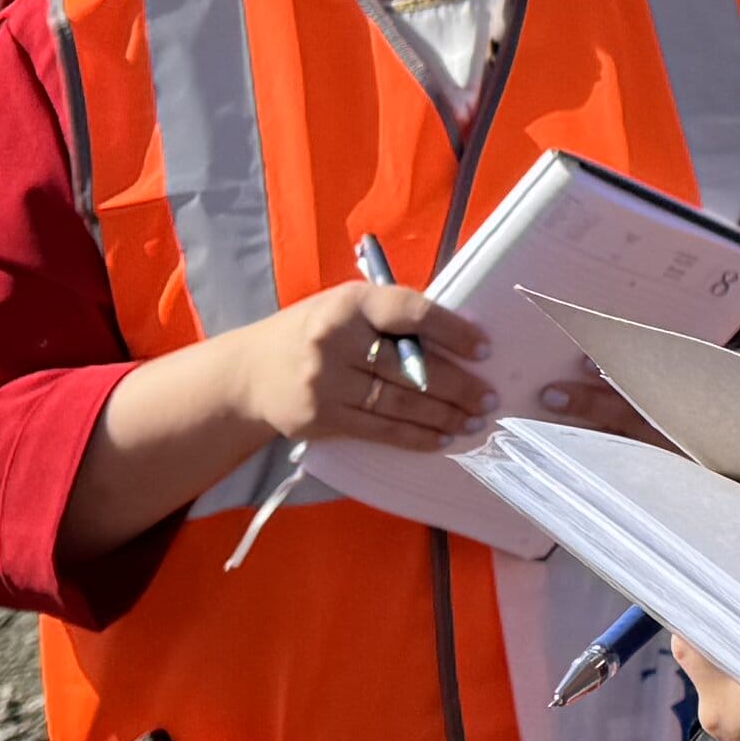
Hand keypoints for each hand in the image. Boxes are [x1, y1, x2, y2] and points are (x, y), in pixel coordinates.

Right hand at [60, 272, 495, 552]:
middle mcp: (336, 340)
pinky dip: (416, 436)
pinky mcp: (321, 418)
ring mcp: (326, 382)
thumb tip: (461, 335)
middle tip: (489, 398)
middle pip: (411, 367)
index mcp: (350, 303)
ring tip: (475, 420)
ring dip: (444, 415)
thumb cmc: (314, 332)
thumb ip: (394, 317)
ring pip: (399, 403)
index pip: (411, 313)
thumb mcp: (347, 307)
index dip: (453, 331)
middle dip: (458, 386)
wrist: (250, 373)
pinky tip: (442, 437)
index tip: (485, 348)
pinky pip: (380, 429)